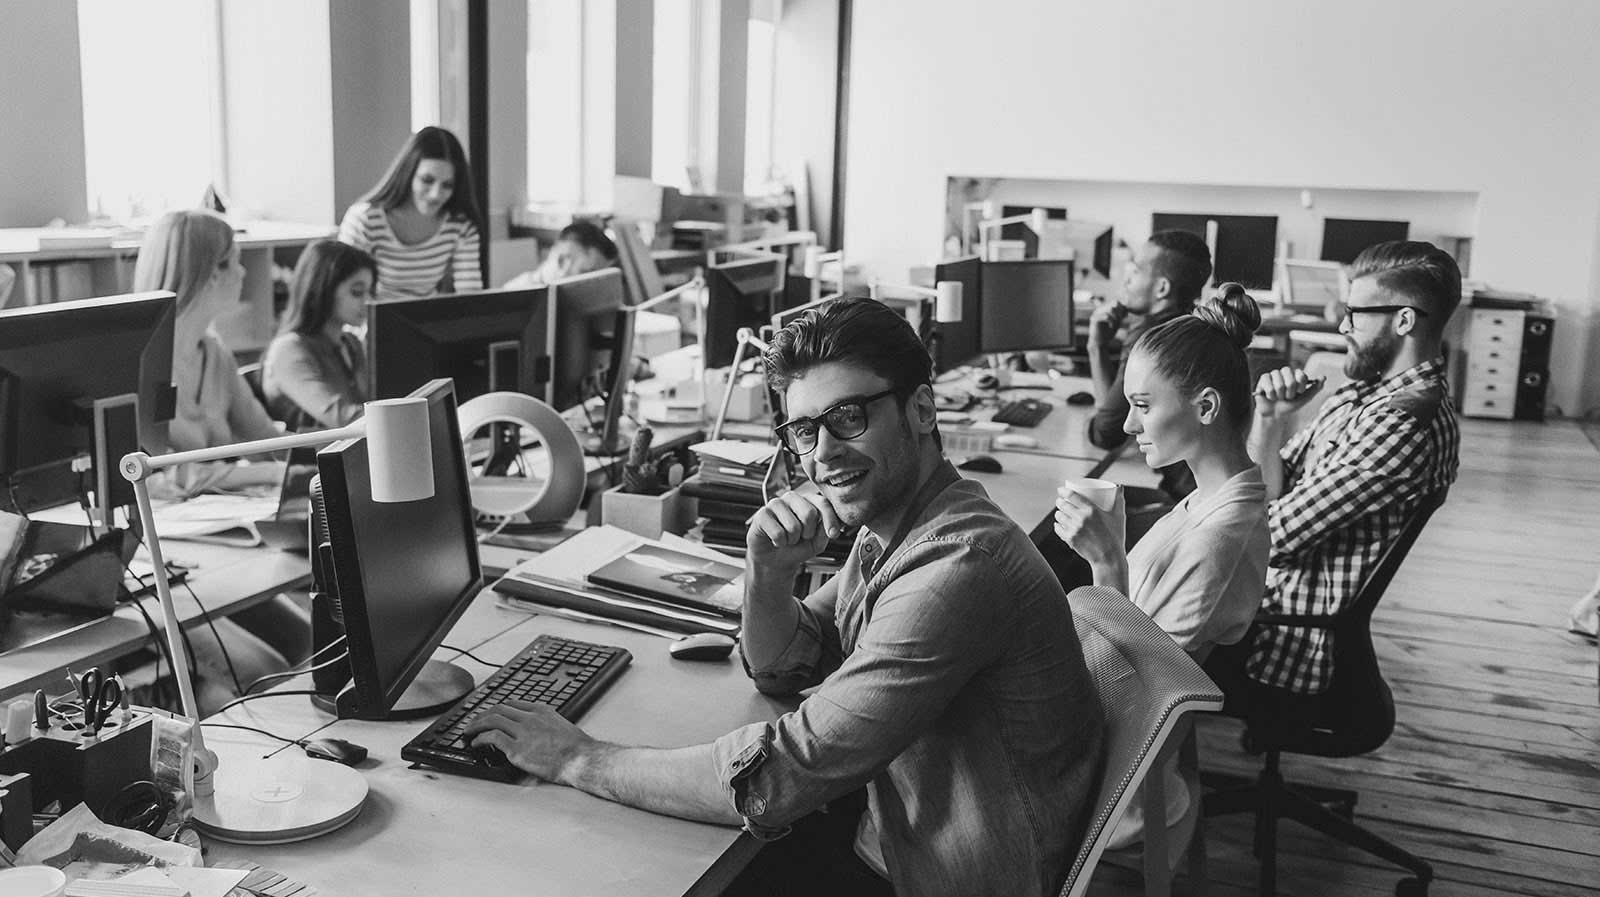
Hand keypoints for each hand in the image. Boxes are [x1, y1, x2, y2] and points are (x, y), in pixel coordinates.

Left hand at [464, 701, 592, 782]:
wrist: (581, 759)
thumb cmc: (577, 748)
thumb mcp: (561, 726)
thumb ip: (545, 725)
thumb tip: (536, 733)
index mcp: (542, 710)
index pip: (513, 704)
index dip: (497, 709)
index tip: (490, 714)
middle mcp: (530, 718)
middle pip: (499, 709)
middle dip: (482, 714)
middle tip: (473, 721)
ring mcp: (522, 733)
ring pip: (492, 721)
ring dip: (476, 725)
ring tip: (469, 731)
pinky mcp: (517, 750)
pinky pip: (492, 738)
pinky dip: (480, 739)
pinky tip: (476, 743)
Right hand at [746, 489, 842, 571]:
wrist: (775, 560)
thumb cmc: (797, 547)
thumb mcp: (817, 542)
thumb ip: (825, 532)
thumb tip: (828, 526)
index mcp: (807, 500)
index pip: (822, 503)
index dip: (830, 519)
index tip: (834, 534)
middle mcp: (791, 497)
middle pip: (809, 513)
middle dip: (808, 533)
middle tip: (800, 537)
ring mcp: (775, 504)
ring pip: (793, 526)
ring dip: (792, 540)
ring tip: (787, 539)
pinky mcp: (761, 514)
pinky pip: (778, 533)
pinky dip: (779, 542)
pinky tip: (775, 540)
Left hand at [1053, 486, 1125, 567]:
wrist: (1109, 558)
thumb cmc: (1116, 537)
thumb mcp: (1119, 516)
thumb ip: (1119, 500)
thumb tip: (1119, 487)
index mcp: (1091, 510)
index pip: (1071, 495)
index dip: (1063, 491)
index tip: (1061, 490)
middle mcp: (1081, 519)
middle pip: (1063, 505)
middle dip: (1060, 501)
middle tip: (1061, 501)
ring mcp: (1074, 529)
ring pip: (1059, 516)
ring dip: (1058, 512)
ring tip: (1060, 512)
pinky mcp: (1070, 539)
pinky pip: (1058, 529)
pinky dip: (1057, 525)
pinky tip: (1058, 524)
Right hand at [1088, 301, 1128, 347]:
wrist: (1100, 343)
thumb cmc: (1108, 332)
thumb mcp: (1117, 322)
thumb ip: (1120, 314)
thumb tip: (1126, 306)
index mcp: (1104, 308)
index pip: (1116, 301)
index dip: (1122, 308)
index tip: (1124, 318)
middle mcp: (1100, 309)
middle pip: (1114, 303)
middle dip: (1120, 312)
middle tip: (1120, 321)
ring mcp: (1096, 313)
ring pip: (1111, 309)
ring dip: (1116, 317)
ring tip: (1116, 324)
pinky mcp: (1094, 319)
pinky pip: (1106, 316)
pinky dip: (1111, 322)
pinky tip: (1111, 326)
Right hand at [1254, 367, 1325, 418]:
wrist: (1275, 414)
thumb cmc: (1290, 405)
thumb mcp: (1305, 398)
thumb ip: (1316, 388)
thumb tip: (1324, 377)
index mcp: (1296, 375)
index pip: (1301, 375)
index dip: (1300, 386)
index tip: (1299, 393)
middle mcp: (1285, 372)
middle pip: (1290, 379)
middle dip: (1289, 392)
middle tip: (1287, 397)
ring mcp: (1274, 374)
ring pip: (1278, 384)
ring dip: (1279, 396)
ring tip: (1278, 398)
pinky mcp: (1263, 378)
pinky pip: (1267, 384)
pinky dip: (1270, 394)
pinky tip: (1270, 396)